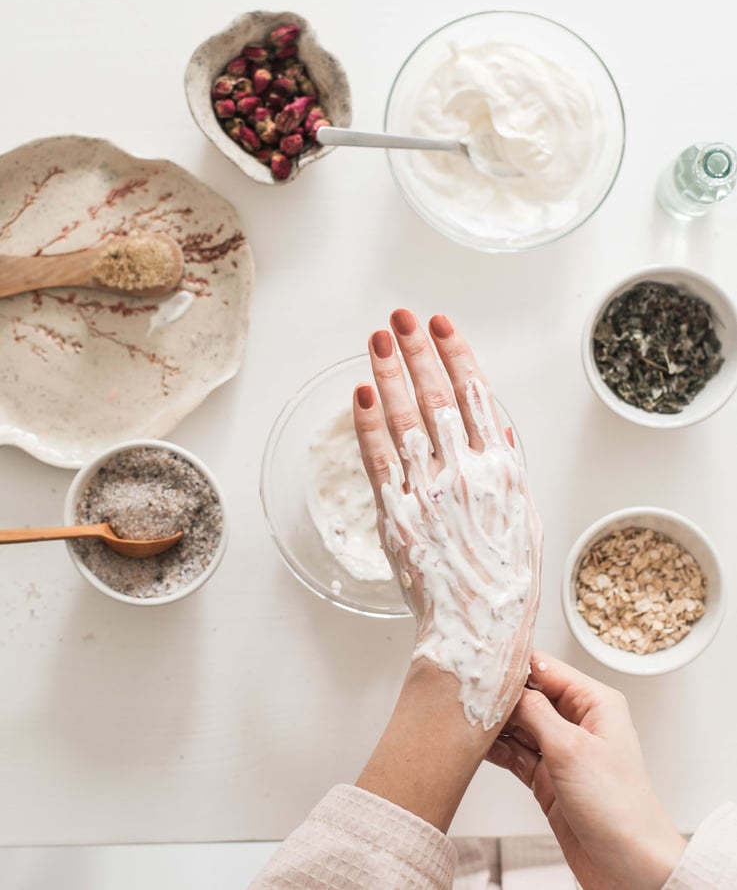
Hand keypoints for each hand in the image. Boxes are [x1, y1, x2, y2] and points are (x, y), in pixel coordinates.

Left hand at [352, 310, 541, 828]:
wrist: (476, 636)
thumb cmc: (504, 583)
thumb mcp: (526, 522)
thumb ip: (511, 471)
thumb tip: (500, 429)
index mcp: (502, 471)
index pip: (477, 396)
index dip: (456, 355)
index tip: (440, 324)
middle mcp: (465, 474)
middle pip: (437, 396)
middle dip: (416, 351)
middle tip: (400, 315)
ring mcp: (428, 493)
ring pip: (405, 419)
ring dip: (388, 374)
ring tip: (377, 338)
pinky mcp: (396, 516)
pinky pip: (378, 460)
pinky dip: (367, 424)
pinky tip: (360, 393)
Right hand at [488, 652, 685, 889]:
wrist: (630, 869)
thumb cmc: (619, 809)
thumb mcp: (570, 749)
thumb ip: (535, 712)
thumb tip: (508, 687)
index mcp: (595, 703)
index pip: (545, 668)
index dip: (514, 664)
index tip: (482, 663)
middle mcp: (579, 722)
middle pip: (529, 695)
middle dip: (499, 695)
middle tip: (466, 692)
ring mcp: (562, 751)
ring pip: (519, 725)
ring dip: (495, 723)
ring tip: (466, 717)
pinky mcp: (548, 779)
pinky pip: (516, 754)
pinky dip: (497, 750)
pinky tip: (477, 746)